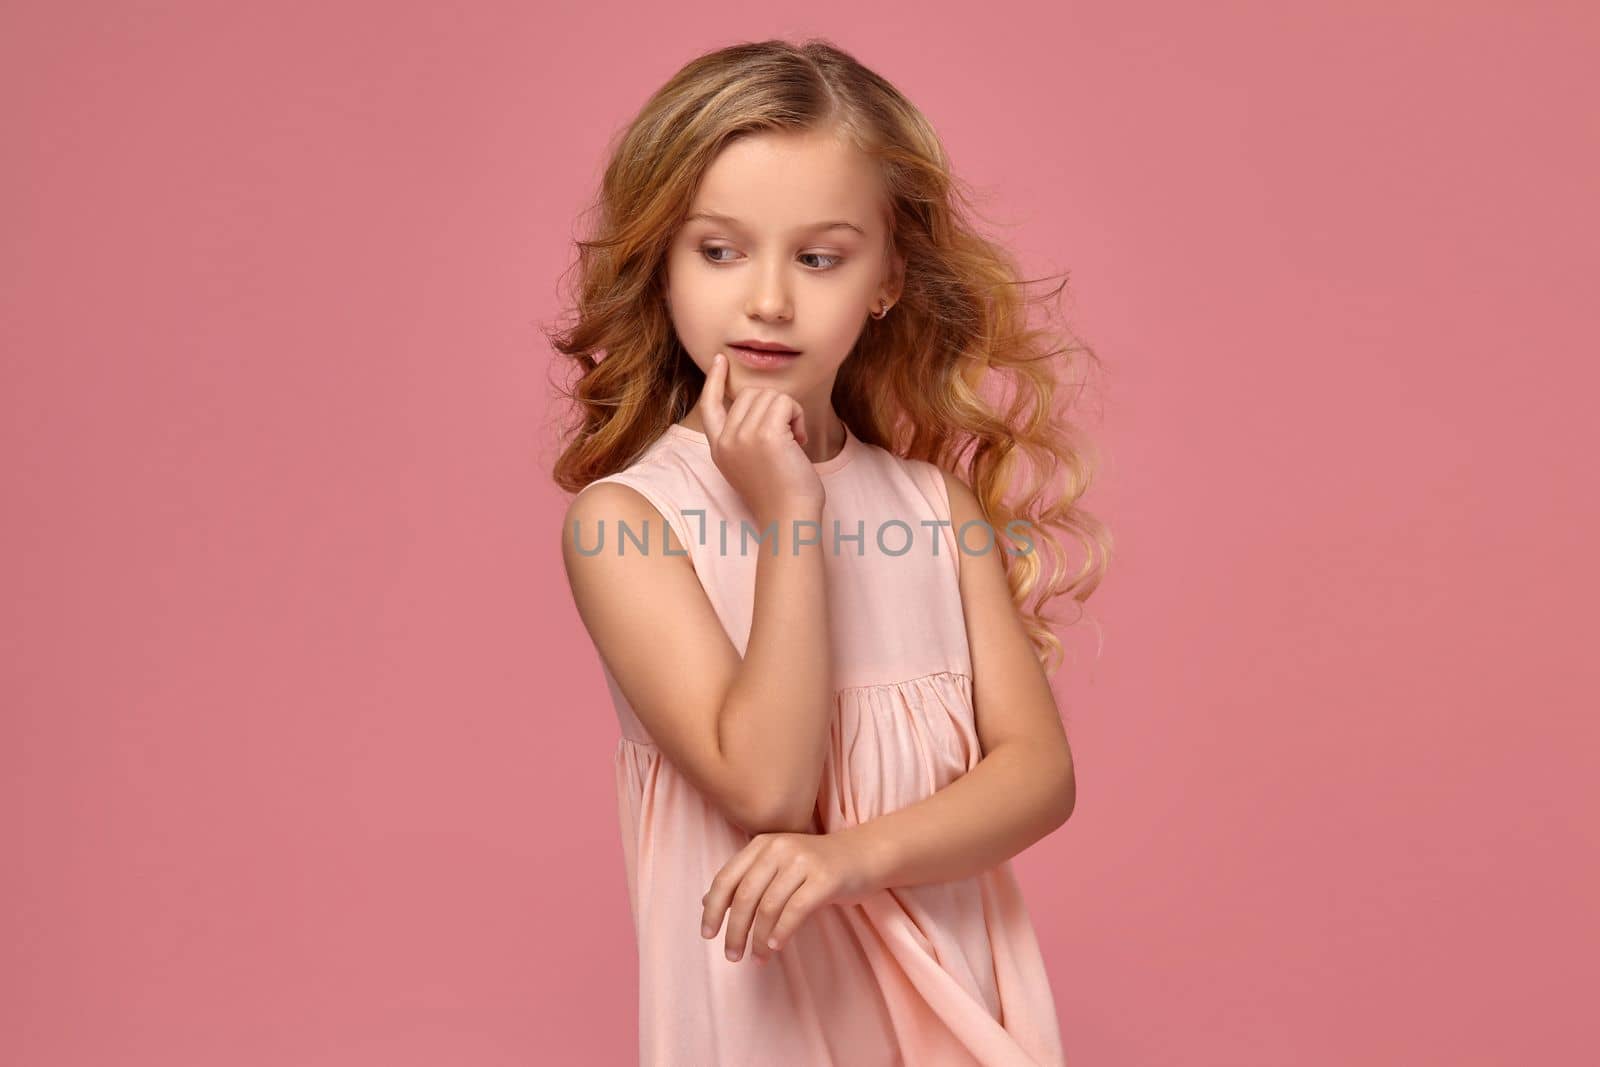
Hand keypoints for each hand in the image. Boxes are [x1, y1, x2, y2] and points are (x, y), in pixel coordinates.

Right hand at [697, 352, 824, 524]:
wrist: (789, 517)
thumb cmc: (780, 494)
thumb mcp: (751, 463)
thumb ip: (745, 437)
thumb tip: (758, 402)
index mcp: (719, 448)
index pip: (709, 405)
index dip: (714, 380)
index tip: (720, 361)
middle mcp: (726, 440)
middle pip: (749, 393)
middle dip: (775, 406)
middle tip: (788, 435)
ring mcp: (743, 436)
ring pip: (770, 395)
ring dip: (790, 413)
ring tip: (794, 441)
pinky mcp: (765, 434)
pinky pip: (785, 402)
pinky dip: (798, 417)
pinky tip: (801, 441)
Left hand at [699, 828, 884, 962]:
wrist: (864, 854)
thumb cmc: (816, 866)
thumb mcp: (777, 867)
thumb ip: (746, 880)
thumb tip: (707, 903)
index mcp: (762, 844)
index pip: (726, 878)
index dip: (714, 909)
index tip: (707, 934)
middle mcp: (779, 848)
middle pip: (745, 895)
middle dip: (734, 930)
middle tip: (731, 955)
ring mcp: (803, 861)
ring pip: (768, 906)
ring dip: (759, 938)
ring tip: (758, 957)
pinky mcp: (825, 878)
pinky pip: (795, 910)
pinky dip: (782, 932)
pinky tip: (777, 947)